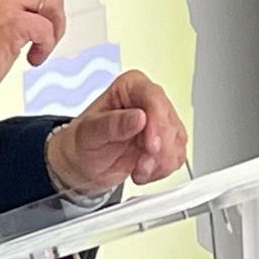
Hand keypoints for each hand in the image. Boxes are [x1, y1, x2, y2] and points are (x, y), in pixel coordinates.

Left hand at [46, 71, 188, 194]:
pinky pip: (176, 156)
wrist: (82, 165)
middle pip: (169, 122)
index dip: (157, 123)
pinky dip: (162, 169)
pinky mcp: (165, 142)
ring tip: (138, 170)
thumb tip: (138, 117)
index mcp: (130, 87)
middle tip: (141, 165)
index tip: (151, 146)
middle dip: (158, 150)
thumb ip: (114, 124)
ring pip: (177, 141)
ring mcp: (159, 123)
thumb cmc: (82, 142)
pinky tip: (144, 171)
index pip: (153, 98)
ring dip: (160, 162)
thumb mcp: (90, 133)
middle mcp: (148, 101)